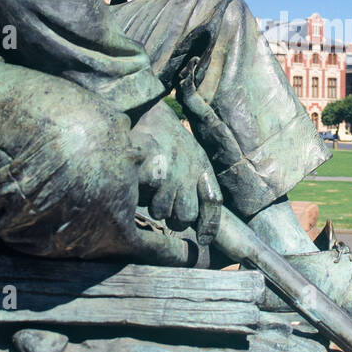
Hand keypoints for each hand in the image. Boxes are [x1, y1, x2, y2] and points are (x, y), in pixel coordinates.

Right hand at [130, 99, 220, 244]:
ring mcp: (171, 170)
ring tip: (149, 182)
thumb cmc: (168, 140)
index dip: (210, 224)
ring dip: (153, 202)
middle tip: (164, 198)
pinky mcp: (150, 169)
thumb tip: (207, 233)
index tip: (205, 241)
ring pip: (161, 211)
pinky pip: (145, 198)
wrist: (144, 110)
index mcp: (202, 166)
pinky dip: (138, 191)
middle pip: (185, 215)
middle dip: (174, 215)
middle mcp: (190, 169)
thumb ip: (201, 189)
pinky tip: (138, 176)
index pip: (213, 201)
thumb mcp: (192, 157)